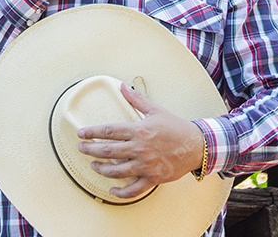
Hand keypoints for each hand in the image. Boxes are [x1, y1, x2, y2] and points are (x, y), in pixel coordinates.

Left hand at [76, 82, 205, 199]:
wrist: (196, 145)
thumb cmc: (176, 127)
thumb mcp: (155, 110)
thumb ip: (137, 99)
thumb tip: (124, 87)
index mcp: (139, 130)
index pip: (109, 131)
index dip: (92, 132)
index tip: (81, 133)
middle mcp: (140, 148)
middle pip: (108, 151)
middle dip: (90, 150)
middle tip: (81, 149)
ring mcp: (146, 165)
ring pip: (116, 171)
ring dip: (101, 169)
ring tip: (93, 166)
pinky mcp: (152, 178)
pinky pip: (133, 189)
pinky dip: (120, 192)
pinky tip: (112, 189)